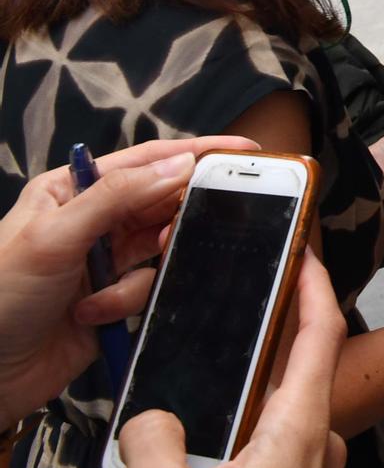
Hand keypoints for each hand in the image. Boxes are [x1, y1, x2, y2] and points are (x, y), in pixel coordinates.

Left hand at [0, 137, 239, 425]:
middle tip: (167, 243)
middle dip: (172, 224)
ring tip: (103, 292)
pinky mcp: (116, 300)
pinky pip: (151, 289)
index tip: (245, 151)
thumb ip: (117, 197)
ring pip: (162, 251)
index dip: (197, 152)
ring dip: (138, 276)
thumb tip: (179, 165)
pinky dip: (127, 304)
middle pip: (163, 204)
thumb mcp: (54, 236)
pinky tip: (91, 316)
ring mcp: (106, 261)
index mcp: (74, 190)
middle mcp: (94, 221)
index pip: (148, 160)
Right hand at [87, 251, 345, 467]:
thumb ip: (150, 441)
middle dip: (232, 364)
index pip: (319, 334)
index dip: (314, 285)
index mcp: (297, 431)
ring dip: (196, 437)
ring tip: (139, 454)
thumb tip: (150, 419)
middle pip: (278, 378)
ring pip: (246, 430)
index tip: (305, 252)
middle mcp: (310, 447)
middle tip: (203, 340)